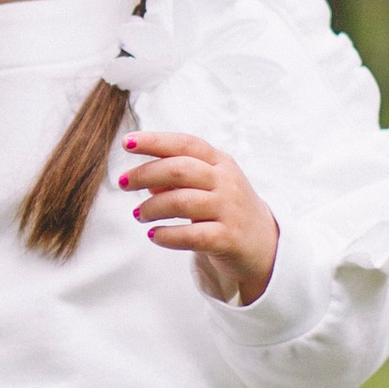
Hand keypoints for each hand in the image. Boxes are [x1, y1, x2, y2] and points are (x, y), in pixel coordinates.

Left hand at [119, 131, 279, 304]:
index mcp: (220, 163)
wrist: (265, 246)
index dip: (155, 141)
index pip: (186, 144)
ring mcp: (229, 210)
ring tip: (139, 215)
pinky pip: (191, 235)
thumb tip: (145, 178)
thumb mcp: (206, 188)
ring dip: (152, 207)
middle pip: (179, 169)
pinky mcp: (228, 238)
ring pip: (181, 202)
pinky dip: (167, 235)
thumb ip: (178, 179)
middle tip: (123, 183)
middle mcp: (227, 182)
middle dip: (145, 174)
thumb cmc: (226, 211)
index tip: (127, 143)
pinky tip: (154, 235)